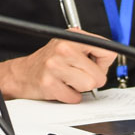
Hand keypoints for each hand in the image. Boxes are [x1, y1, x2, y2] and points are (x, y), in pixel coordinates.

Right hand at [0, 38, 116, 101]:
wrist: (24, 73)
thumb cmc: (50, 61)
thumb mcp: (71, 47)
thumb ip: (93, 51)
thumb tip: (110, 58)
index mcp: (72, 37)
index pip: (107, 51)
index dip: (103, 63)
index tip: (94, 64)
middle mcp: (63, 48)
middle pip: (99, 75)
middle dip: (92, 80)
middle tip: (77, 75)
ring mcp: (55, 66)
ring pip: (88, 86)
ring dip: (80, 88)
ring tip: (68, 80)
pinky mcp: (49, 83)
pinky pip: (75, 97)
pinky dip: (70, 96)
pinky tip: (60, 87)